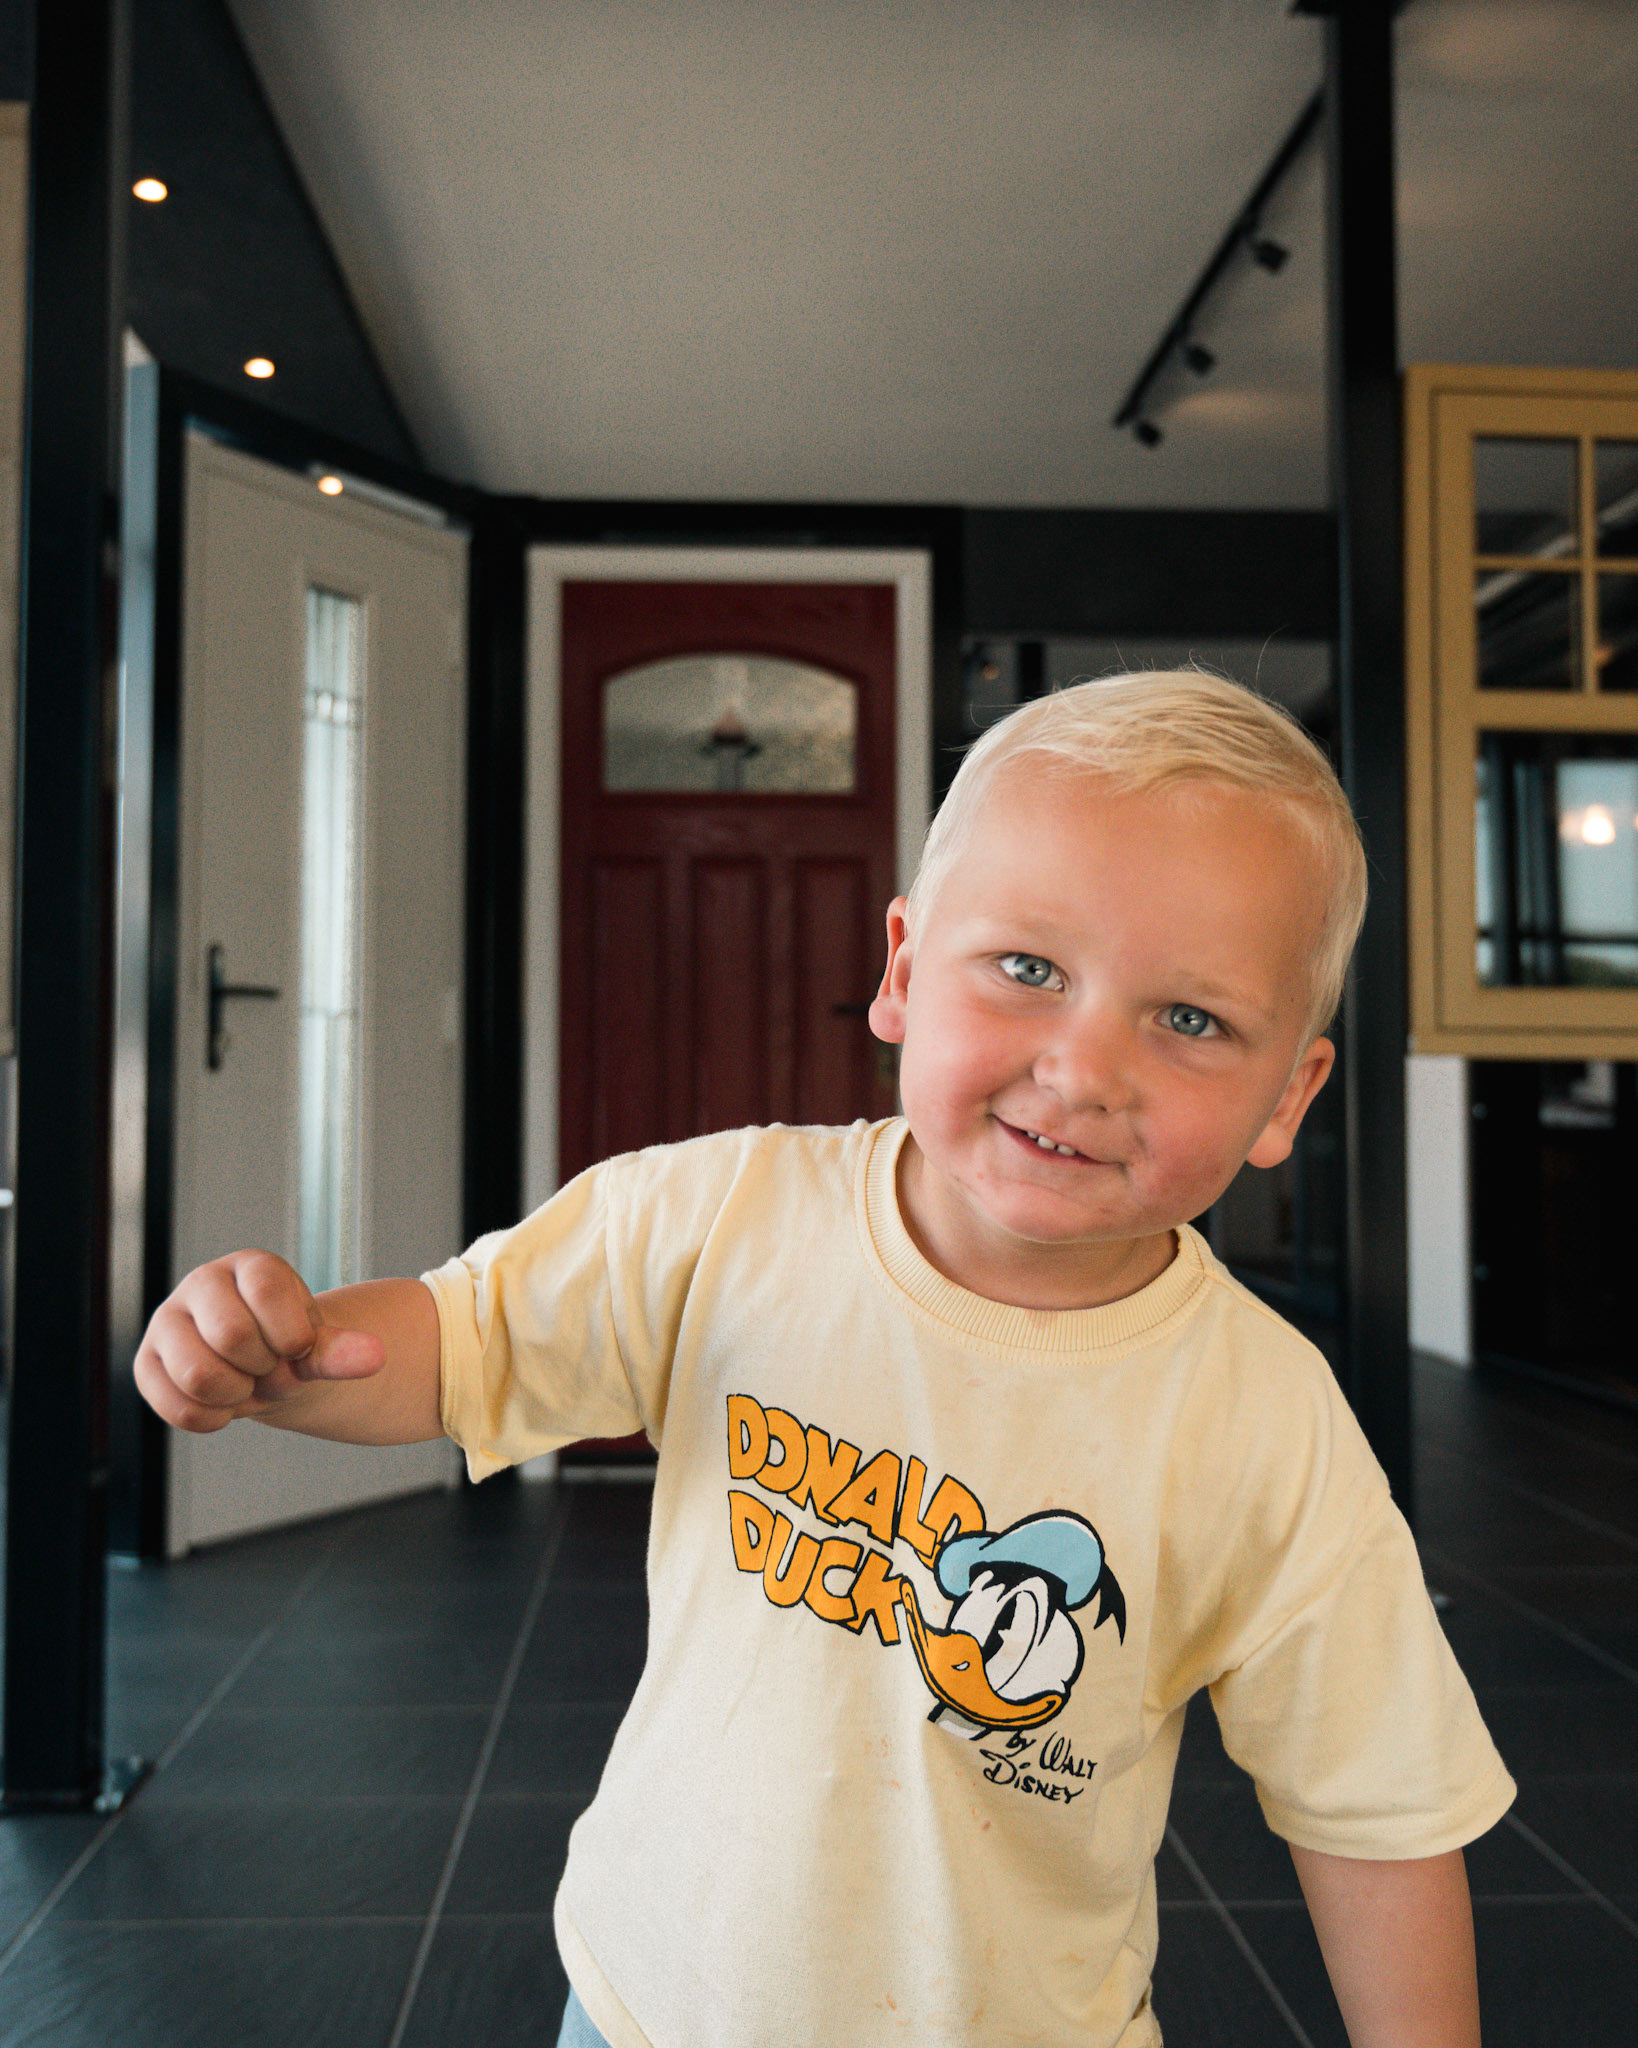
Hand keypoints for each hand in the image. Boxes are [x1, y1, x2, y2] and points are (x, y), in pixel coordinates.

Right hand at [134, 1250, 386, 1433]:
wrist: (260, 1368)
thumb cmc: (290, 1347)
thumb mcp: (317, 1345)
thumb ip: (342, 1350)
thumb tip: (376, 1357)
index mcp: (250, 1266)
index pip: (269, 1293)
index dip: (292, 1334)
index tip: (298, 1345)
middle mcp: (201, 1283)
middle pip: (231, 1336)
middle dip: (263, 1367)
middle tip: (268, 1367)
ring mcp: (167, 1321)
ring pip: (198, 1374)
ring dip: (237, 1394)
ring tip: (246, 1384)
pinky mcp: (146, 1364)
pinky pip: (177, 1407)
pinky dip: (213, 1418)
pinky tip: (224, 1403)